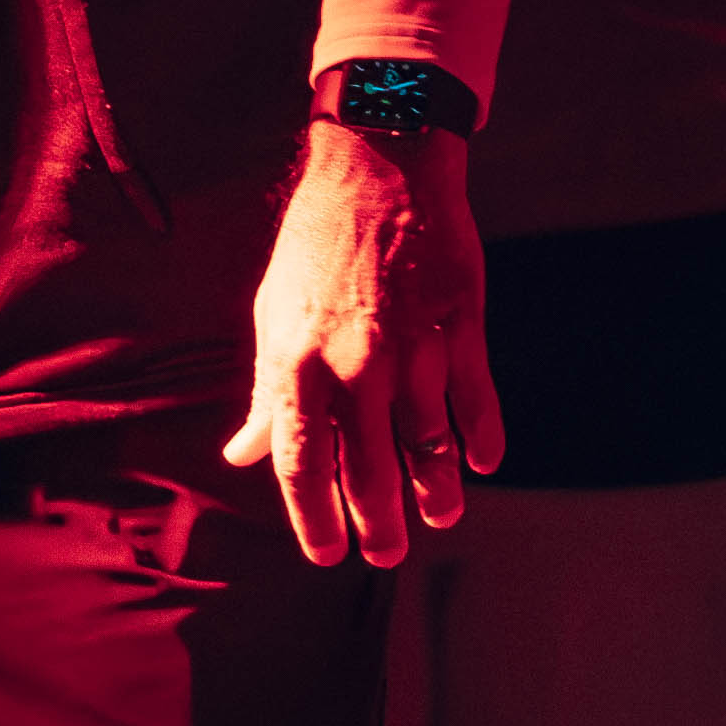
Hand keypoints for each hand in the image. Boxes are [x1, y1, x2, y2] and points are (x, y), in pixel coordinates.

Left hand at [224, 122, 502, 567]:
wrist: (378, 170)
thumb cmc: (314, 250)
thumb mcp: (272, 318)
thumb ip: (268, 394)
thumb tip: (242, 454)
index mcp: (296, 364)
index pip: (303, 464)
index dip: (315, 518)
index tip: (327, 554)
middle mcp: (353, 365)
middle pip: (371, 469)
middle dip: (380, 523)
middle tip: (387, 555)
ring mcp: (412, 347)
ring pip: (430, 445)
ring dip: (437, 492)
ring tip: (440, 519)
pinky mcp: (461, 324)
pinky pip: (475, 399)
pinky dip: (482, 438)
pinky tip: (484, 463)